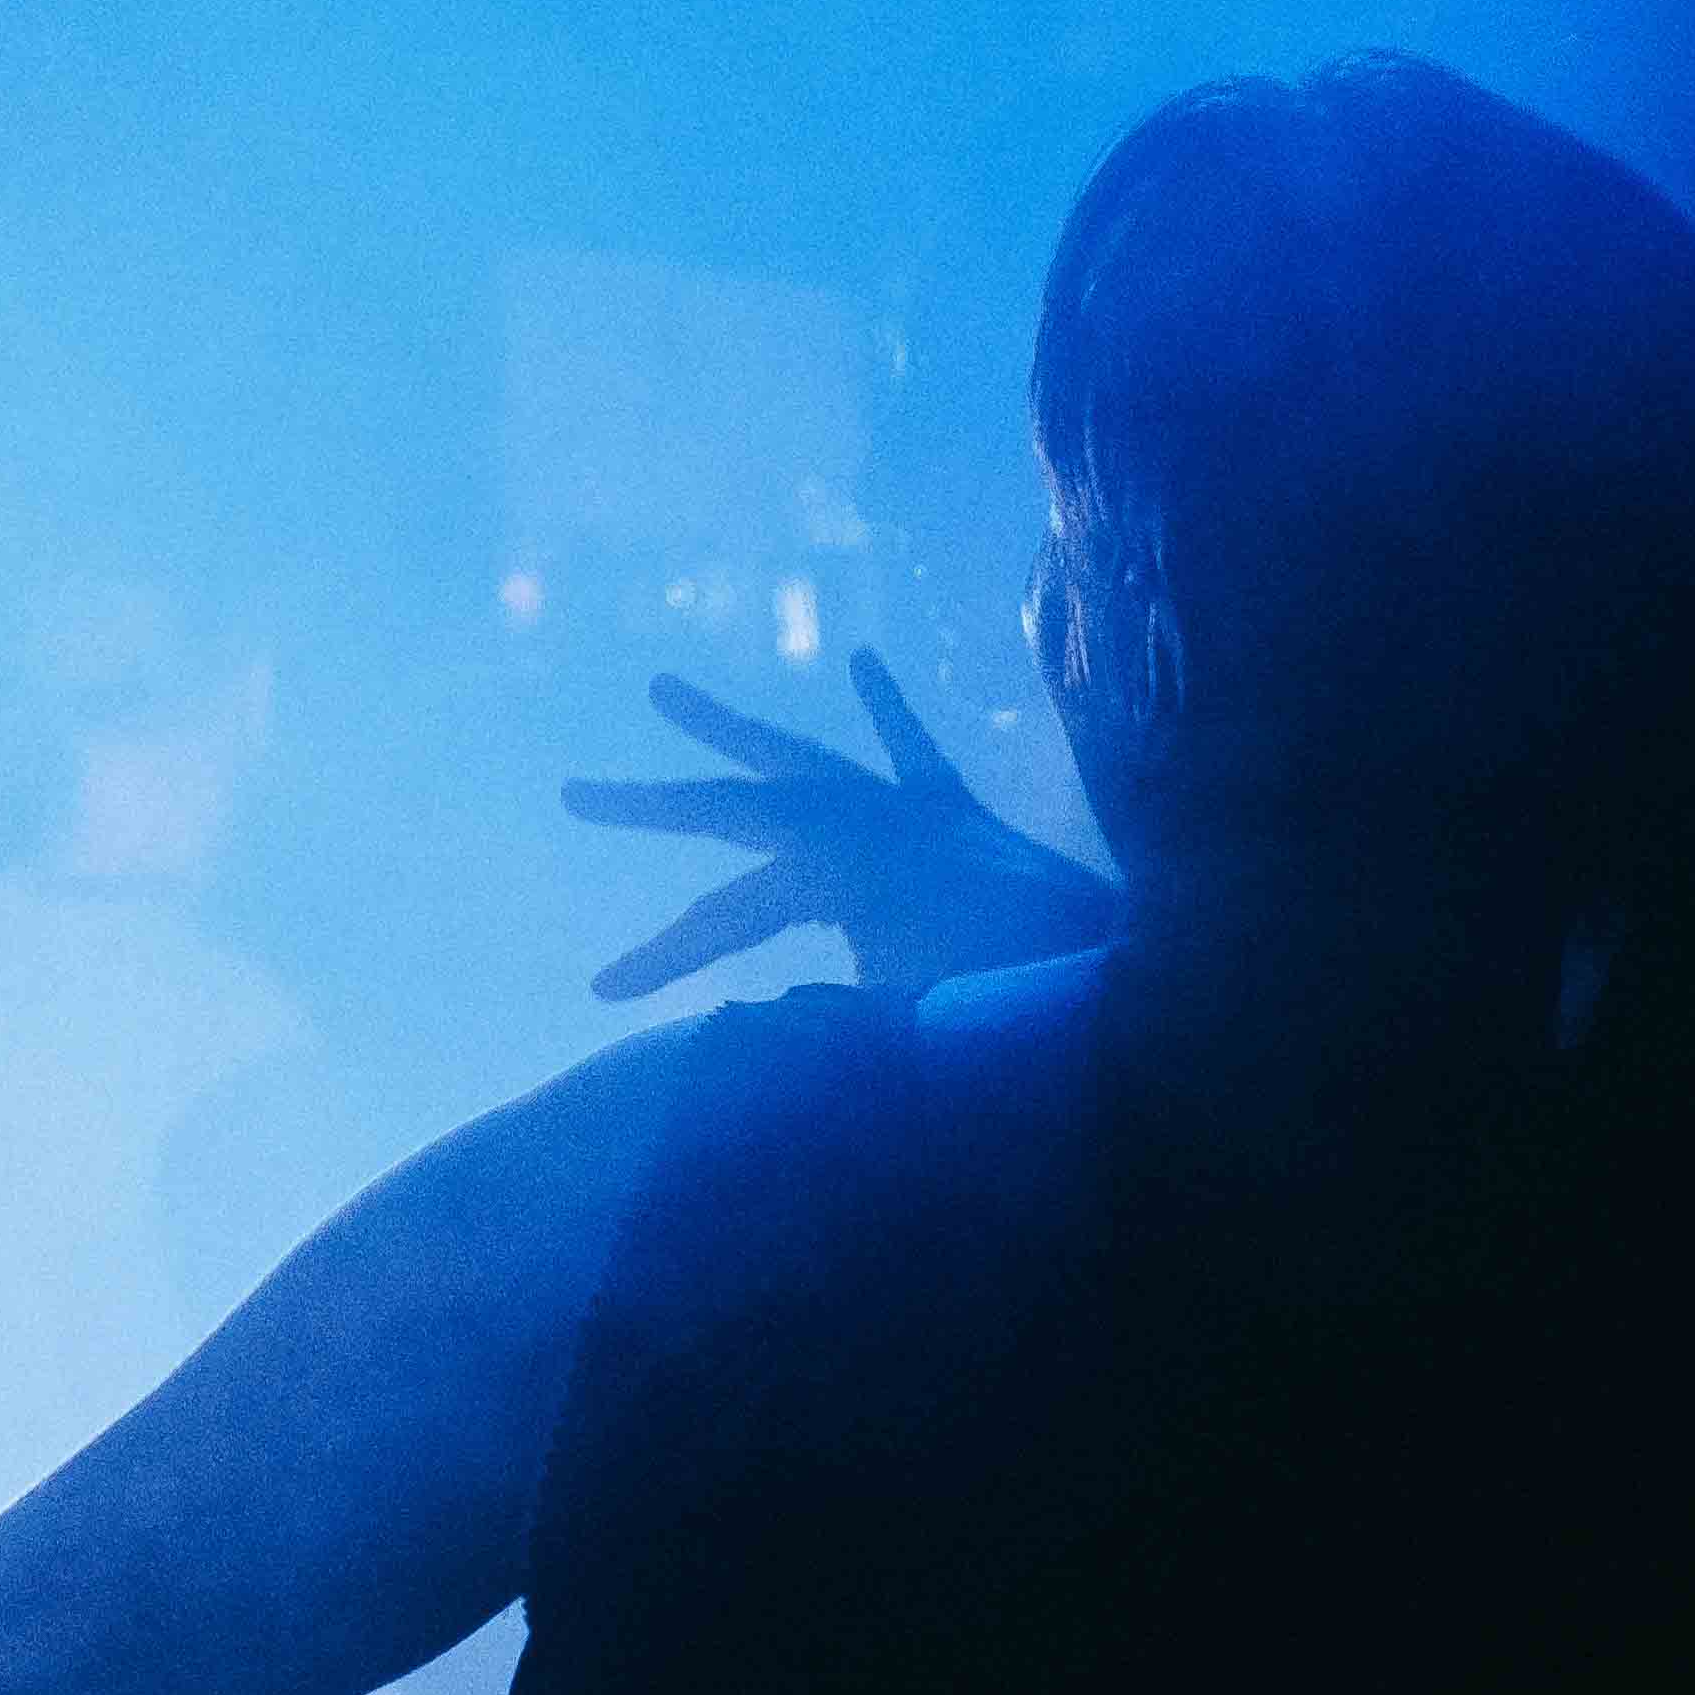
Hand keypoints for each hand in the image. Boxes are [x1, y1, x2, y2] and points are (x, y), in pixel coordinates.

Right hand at [565, 648, 1120, 999]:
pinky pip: (913, 753)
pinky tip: (864, 665)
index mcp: (841, 868)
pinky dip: (887, 711)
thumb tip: (753, 1029)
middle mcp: (867, 819)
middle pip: (739, 806)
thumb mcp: (896, 1024)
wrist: (1118, 972)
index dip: (660, 957)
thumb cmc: (1006, 1004)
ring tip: (669, 691)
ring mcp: (912, 810)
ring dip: (738, 733)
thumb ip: (822, 1026)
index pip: (725, 914)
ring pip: (806, 758)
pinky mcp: (960, 815)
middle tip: (576, 791)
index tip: (601, 995)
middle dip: (658, 805)